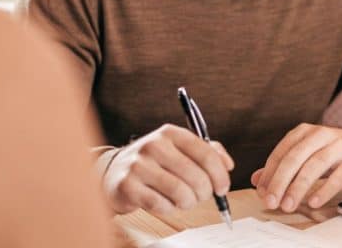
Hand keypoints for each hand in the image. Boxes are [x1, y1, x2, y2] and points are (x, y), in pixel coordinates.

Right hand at [103, 123, 233, 214]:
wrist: (114, 172)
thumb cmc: (153, 163)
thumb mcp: (178, 149)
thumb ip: (207, 152)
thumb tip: (227, 164)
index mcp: (170, 133)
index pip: (205, 153)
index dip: (220, 174)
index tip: (223, 188)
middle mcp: (154, 145)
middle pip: (196, 177)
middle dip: (204, 193)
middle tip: (200, 196)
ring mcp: (139, 165)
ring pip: (181, 193)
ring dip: (188, 203)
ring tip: (183, 200)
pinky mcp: (128, 185)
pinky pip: (162, 205)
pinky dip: (169, 209)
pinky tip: (164, 202)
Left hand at [251, 124, 341, 212]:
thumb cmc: (331, 152)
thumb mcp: (305, 156)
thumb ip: (281, 167)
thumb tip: (257, 181)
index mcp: (302, 133)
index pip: (280, 153)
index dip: (269, 173)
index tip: (261, 193)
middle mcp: (319, 135)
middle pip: (294, 158)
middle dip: (280, 182)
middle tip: (271, 201)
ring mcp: (338, 146)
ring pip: (314, 166)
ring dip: (298, 188)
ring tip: (288, 205)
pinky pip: (338, 176)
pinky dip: (325, 189)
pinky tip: (314, 202)